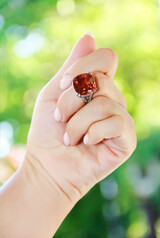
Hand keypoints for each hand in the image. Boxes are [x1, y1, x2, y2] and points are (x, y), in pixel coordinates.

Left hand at [26, 33, 136, 202]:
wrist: (49, 165)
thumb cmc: (49, 131)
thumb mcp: (54, 94)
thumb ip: (73, 67)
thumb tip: (90, 36)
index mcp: (98, 89)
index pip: (107, 58)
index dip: (85, 65)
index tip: (64, 83)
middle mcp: (113, 101)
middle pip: (100, 81)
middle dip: (71, 101)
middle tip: (61, 119)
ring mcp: (121, 120)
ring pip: (104, 103)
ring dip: (77, 122)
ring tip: (70, 137)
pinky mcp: (126, 139)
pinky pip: (116, 122)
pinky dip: (93, 132)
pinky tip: (87, 143)